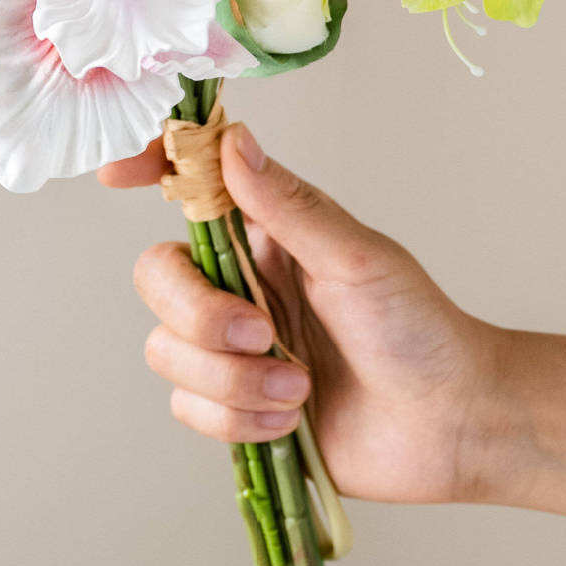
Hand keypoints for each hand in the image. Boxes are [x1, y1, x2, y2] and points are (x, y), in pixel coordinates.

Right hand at [103, 126, 521, 504]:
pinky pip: (191, 409)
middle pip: (158, 277)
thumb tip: (235, 142)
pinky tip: (289, 421)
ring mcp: (233, 349)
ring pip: (167, 350)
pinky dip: (240, 420)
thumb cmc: (418, 328)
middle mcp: (240, 284)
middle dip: (199, 314)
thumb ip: (290, 207)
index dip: (150, 169)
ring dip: (233, 380)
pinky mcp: (235, 409)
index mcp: (266, 234)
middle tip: (262, 335)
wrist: (448, 424)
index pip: (192, 188)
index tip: (117, 174)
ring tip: (297, 390)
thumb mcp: (358, 258)